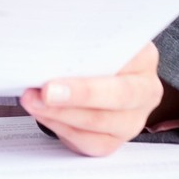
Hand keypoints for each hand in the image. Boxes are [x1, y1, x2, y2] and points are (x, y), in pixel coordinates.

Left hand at [21, 41, 164, 155]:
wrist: (91, 79)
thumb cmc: (88, 55)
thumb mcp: (90, 40)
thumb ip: (80, 40)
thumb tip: (50, 36)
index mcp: (144, 57)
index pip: (128, 57)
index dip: (99, 59)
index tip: (69, 58)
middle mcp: (145, 90)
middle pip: (119, 95)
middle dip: (80, 94)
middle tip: (47, 91)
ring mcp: (132, 120)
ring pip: (101, 122)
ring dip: (62, 113)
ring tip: (33, 101)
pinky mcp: (114, 141)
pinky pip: (89, 142)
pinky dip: (62, 128)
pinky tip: (42, 115)